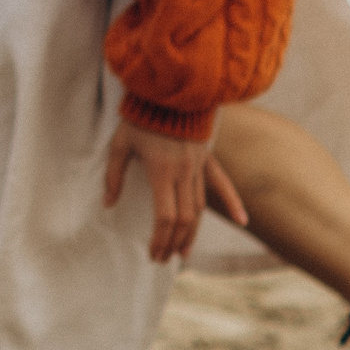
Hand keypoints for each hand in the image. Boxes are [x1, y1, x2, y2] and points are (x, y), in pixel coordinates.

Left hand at [103, 117, 247, 262]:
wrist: (168, 91)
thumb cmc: (140, 117)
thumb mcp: (119, 144)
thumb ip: (114, 175)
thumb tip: (108, 204)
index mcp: (161, 171)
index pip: (165, 216)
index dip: (160, 238)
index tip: (153, 253)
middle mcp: (184, 172)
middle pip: (184, 218)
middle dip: (174, 242)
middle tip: (164, 258)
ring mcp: (199, 166)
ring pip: (200, 207)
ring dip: (192, 232)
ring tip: (183, 252)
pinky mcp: (208, 158)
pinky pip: (222, 184)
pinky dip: (232, 203)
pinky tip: (241, 221)